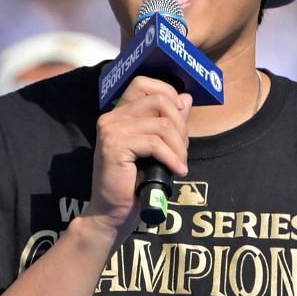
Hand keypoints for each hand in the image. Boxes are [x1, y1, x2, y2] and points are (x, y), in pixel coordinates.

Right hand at [85, 75, 190, 240]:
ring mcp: (111, 130)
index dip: (168, 94)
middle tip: (183, 149)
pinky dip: (172, 158)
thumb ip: (169, 122)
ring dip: (180, 146)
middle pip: (159, 101)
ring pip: (162, 125)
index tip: (181, 117)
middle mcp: (112, 117)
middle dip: (180, 125)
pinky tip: (178, 171)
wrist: (113, 211)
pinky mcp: (114, 146)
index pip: (144, 83)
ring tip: (180, 164)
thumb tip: (185, 98)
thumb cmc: (136, 181)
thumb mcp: (157, 147)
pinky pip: (155, 144)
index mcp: (120, 113)